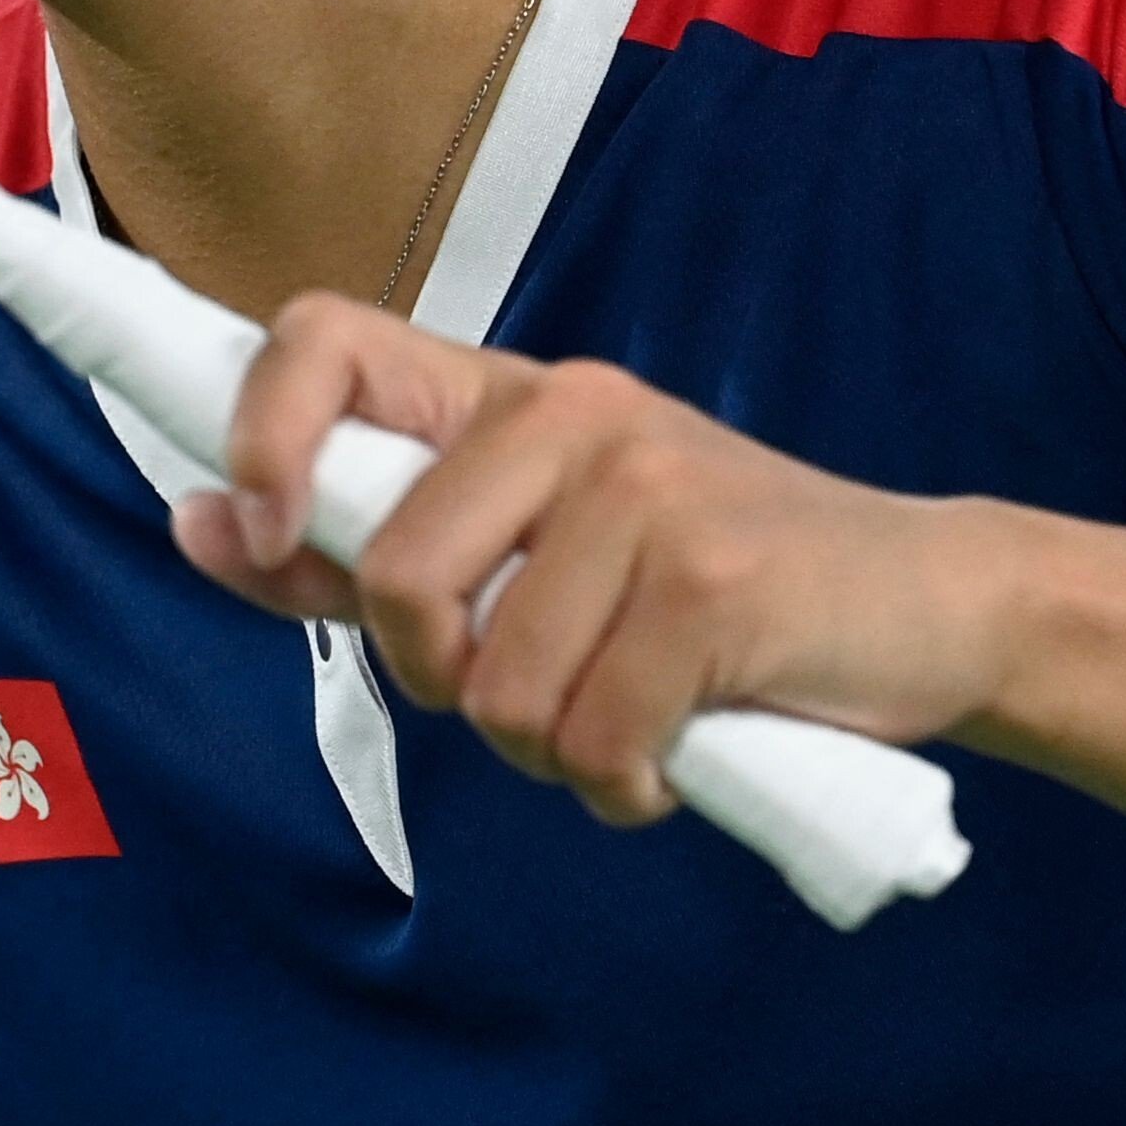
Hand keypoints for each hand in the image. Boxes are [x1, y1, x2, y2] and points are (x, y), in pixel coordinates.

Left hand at [168, 292, 1032, 824]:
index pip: (322, 339)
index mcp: (517, 394)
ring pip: (495, 689)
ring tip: (632, 716)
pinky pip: (592, 743)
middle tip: (540, 690)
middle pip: (395, 577)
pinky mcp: (714, 585)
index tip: (258, 534)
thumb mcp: (544, 545)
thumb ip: (371, 542)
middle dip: (449, 681)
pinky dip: (626, 786)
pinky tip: (679, 752)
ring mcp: (648, 494)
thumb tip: (199, 524)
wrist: (927, 604)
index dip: (257, 436)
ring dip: (552, 753)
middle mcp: (575, 415)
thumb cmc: (717, 589)